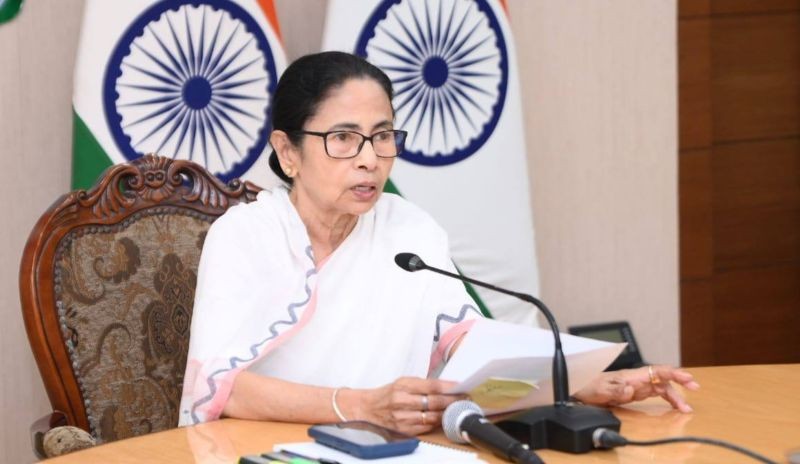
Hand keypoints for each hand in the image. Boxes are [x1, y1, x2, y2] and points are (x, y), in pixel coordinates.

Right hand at [342, 377, 464, 434]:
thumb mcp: (403, 382)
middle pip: (434, 402)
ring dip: (448, 413)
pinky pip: (426, 428)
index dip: (449, 388)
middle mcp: (402, 401)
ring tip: (457, 409)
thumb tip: (447, 387)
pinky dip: (436, 423)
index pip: (432, 386)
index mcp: (403, 385)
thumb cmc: (387, 394)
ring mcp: (402, 418)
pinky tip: (443, 419)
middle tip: (465, 399)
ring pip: (432, 417)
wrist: (366, 408)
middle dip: (453, 401)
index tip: (461, 388)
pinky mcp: (403, 431)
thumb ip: (423, 384)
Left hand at [573, 365, 699, 412]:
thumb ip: (616, 390)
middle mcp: (636, 378)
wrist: (578, 388)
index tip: (687, 378)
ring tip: (686, 408)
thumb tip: (631, 390)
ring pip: (661, 387)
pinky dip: (667, 399)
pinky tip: (673, 407)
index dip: (673, 373)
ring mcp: (636, 385)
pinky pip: (655, 394)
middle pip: (663, 378)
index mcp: (631, 375)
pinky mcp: (635, 392)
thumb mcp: (600, 390)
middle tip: (695, 389)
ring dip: (675, 396)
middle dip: (680, 382)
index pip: (656, 371)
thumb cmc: (589, 386)